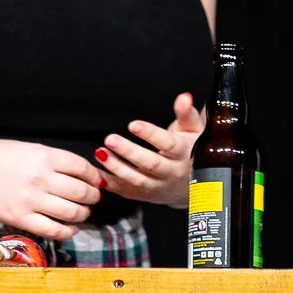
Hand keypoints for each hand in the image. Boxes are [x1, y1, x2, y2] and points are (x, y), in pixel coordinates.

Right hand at [0, 139, 103, 241]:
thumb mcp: (26, 148)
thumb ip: (51, 159)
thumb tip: (77, 171)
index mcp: (44, 156)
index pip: (82, 168)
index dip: (95, 176)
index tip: (98, 181)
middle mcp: (41, 178)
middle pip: (82, 191)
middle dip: (93, 196)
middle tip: (93, 197)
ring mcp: (31, 200)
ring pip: (72, 212)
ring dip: (83, 214)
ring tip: (82, 212)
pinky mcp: (19, 219)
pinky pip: (53, 230)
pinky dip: (68, 231)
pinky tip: (70, 228)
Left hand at [98, 92, 203, 208]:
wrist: (196, 186)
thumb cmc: (191, 151)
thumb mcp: (194, 131)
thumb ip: (186, 114)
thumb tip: (184, 97)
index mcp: (183, 153)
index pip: (168, 143)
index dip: (151, 134)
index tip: (134, 125)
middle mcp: (171, 172)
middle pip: (150, 163)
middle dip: (129, 151)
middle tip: (110, 139)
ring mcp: (157, 186)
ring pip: (136, 179)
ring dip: (116, 166)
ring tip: (101, 153)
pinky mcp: (144, 195)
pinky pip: (124, 190)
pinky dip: (109, 183)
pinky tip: (96, 172)